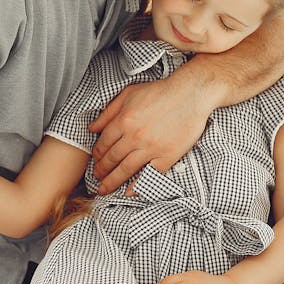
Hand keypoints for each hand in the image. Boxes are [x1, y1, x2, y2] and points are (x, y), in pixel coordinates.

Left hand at [88, 78, 210, 194]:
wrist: (191, 94)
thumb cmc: (161, 91)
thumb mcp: (128, 93)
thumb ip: (108, 112)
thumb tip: (92, 128)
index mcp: (123, 120)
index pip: (103, 144)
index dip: (97, 155)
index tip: (95, 162)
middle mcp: (134, 136)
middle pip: (112, 159)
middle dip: (101, 171)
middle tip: (97, 178)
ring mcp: (151, 148)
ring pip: (126, 169)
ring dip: (113, 181)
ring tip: (105, 188)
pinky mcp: (167, 155)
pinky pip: (150, 175)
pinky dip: (139, 185)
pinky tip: (130, 192)